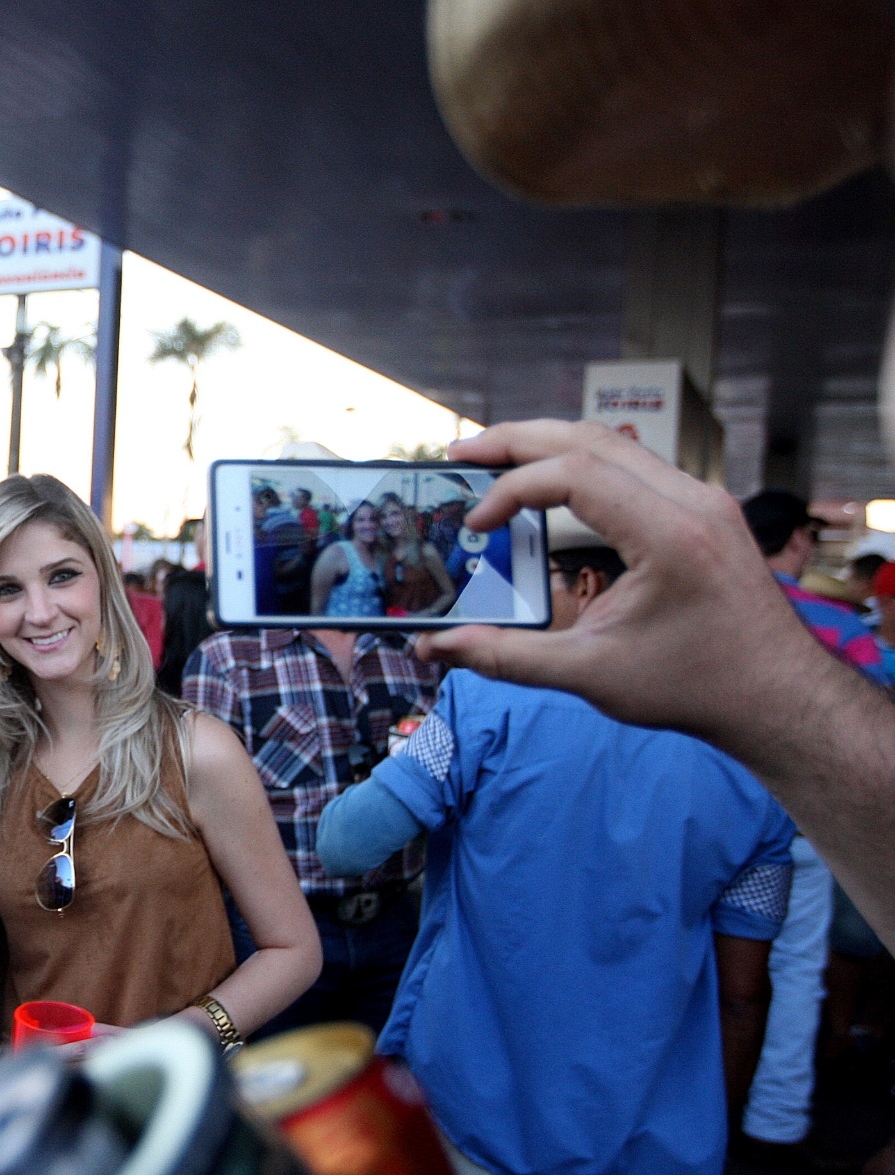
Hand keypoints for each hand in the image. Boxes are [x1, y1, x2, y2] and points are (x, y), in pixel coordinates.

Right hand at [415, 421, 824, 745]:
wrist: (777, 697)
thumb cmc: (698, 687)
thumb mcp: (591, 675)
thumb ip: (506, 657)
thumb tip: (436, 647)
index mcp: (671, 535)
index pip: (576, 474)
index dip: (512, 491)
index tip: (476, 525)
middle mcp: (692, 502)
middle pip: (589, 438)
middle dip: (516, 440)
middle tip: (459, 451)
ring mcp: (702, 500)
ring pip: (613, 444)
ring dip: (548, 445)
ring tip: (492, 459)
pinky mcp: (702, 510)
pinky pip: (633, 465)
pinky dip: (581, 464)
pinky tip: (547, 484)